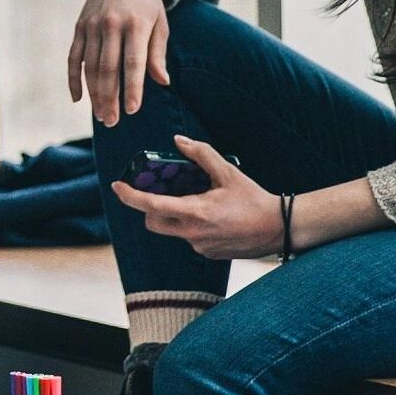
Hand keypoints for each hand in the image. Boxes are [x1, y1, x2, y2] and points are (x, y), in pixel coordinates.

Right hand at [69, 0, 169, 125]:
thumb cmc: (146, 3)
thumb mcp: (159, 23)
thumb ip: (157, 53)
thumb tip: (162, 81)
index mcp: (136, 24)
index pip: (133, 62)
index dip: (132, 87)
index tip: (132, 110)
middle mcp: (112, 24)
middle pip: (109, 68)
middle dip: (110, 98)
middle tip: (111, 122)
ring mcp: (93, 26)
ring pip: (91, 67)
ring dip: (94, 94)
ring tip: (100, 115)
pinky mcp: (80, 28)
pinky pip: (74, 58)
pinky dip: (74, 80)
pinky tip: (78, 99)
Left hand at [110, 136, 279, 259]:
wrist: (278, 229)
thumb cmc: (254, 200)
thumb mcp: (229, 172)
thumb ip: (201, 155)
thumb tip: (178, 141)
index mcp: (194, 212)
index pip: (151, 206)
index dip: (130, 196)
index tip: (117, 186)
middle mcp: (191, 233)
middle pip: (153, 222)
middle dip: (150, 208)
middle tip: (159, 192)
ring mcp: (198, 246)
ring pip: (171, 230)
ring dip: (174, 215)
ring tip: (196, 200)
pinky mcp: (206, 253)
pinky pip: (188, 237)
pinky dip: (191, 225)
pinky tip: (212, 216)